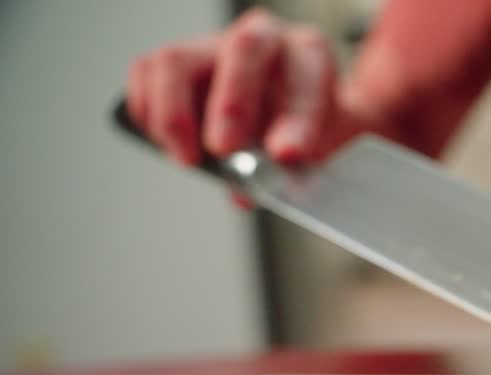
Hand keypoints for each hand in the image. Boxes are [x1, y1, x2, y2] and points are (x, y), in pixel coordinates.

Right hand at [125, 8, 340, 168]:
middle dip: (232, 103)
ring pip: (178, 60)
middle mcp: (263, 39)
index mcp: (308, 55)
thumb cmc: (304, 130)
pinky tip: (164, 142)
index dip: (297, 118)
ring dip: (175, 114)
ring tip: (188, 158)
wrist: (289, 118)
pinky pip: (146, 72)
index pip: (306, 76)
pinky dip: (148, 110)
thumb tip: (242, 193)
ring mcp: (215, 46)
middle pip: (244, 48)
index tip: (286, 154)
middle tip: (224, 149)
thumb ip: (291, 171)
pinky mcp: (178, 61)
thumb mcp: (316, 151)